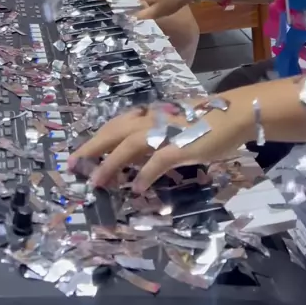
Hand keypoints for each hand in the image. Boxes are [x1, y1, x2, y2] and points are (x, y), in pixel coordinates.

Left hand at [68, 97, 246, 191]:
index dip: (96, 139)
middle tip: (73, 166)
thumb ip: (155, 137)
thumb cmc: (205, 120)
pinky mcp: (179, 147)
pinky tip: (137, 189)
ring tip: (97, 183)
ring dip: (110, 164)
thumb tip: (137, 155)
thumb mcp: (174, 125)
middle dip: (92, 149)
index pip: (116, 125)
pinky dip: (145, 175)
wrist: (232, 115)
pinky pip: (157, 162)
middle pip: (114, 132)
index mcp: (150, 115)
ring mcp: (165, 132)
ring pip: (128, 146)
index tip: (80, 153)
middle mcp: (153, 120)